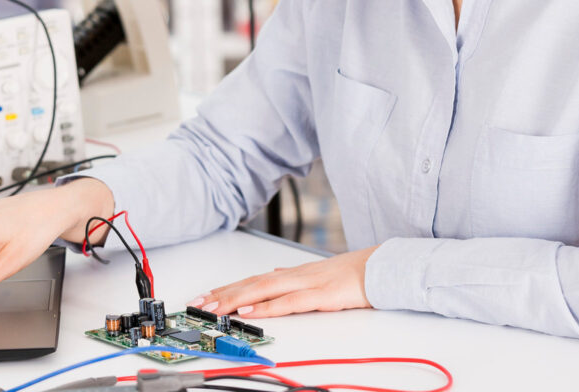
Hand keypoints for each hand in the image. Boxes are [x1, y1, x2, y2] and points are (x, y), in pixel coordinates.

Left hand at [187, 246, 378, 317]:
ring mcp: (306, 284)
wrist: (380, 268)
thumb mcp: (316, 275)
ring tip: (214, 307)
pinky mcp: (321, 296)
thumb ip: (293, 276)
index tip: (205, 297)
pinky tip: (250, 311)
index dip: (227, 289)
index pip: (252, 280)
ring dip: (236, 299)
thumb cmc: (351, 274)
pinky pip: (289, 302)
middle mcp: (294, 275)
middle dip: (222, 294)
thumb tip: (273, 272)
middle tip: (198, 304)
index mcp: (292, 273)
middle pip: (251, 284)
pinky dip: (267, 306)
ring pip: (263, 290)